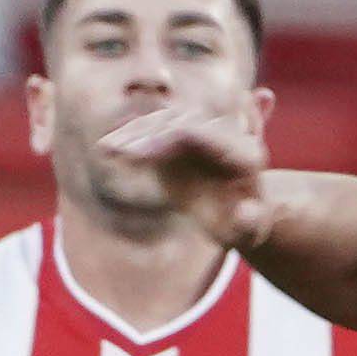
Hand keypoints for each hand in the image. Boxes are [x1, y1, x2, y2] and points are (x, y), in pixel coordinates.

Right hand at [100, 99, 279, 251]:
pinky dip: (131, 139)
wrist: (240, 215)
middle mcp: (224, 135)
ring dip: (134, 134)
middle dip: (147, 134)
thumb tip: (245, 216)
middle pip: (180, 123)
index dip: (170, 138)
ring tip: (106, 148)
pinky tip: (107, 149)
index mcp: (244, 153)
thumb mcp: (250, 232)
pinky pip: (154, 133)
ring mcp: (202, 133)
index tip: (142, 153)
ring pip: (164, 123)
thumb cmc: (244, 228)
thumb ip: (250, 224)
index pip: (204, 134)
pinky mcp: (182, 139)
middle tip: (117, 150)